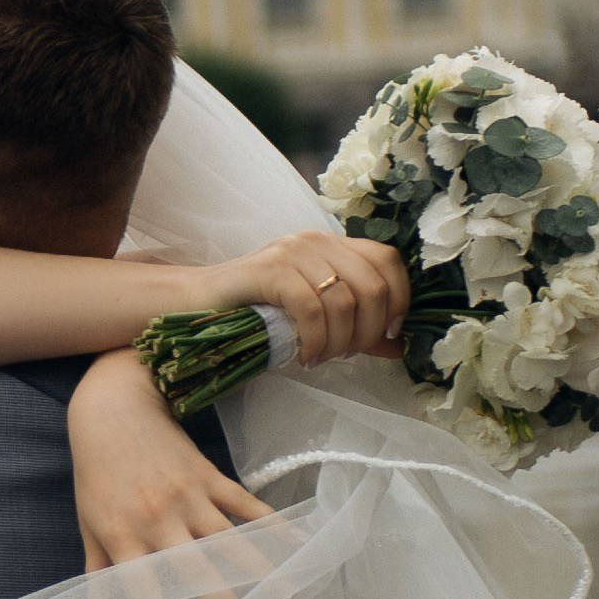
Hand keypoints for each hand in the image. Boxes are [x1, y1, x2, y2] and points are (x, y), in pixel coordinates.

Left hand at [69, 350, 275, 572]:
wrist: (112, 410)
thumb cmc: (96, 474)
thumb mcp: (89, 525)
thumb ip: (97, 575)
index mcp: (124, 535)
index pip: (143, 586)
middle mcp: (158, 519)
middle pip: (197, 566)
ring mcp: (187, 496)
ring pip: (229, 538)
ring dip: (261, 567)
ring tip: (287, 593)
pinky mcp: (209, 475)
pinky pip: (245, 502)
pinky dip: (273, 522)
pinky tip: (299, 541)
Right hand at [195, 232, 407, 366]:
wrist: (198, 303)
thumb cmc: (256, 310)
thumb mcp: (314, 314)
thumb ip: (355, 324)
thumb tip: (397, 345)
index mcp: (333, 244)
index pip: (388, 260)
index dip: (399, 299)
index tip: (386, 333)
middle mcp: (316, 240)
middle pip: (372, 285)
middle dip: (367, 332)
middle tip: (344, 356)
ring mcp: (292, 252)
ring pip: (344, 302)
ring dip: (338, 342)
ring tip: (319, 358)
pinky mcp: (271, 269)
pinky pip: (311, 310)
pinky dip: (314, 341)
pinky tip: (302, 356)